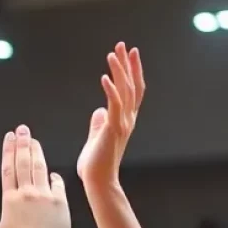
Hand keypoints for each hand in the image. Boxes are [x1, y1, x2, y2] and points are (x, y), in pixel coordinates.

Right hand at [0, 126, 69, 227]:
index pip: (8, 170)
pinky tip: (53, 173)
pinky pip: (57, 185)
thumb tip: (11, 218)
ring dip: (36, 151)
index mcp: (9, 200)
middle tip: (21, 130)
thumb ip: (7, 220)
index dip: (8, 151)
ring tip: (33, 139)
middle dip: (21, 143)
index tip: (9, 138)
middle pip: (22, 162)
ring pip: (38, 168)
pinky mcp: (59, 202)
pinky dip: (54, 178)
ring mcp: (43, 196)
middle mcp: (25, 194)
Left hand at [77, 42, 144, 187]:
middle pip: (133, 86)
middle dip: (129, 64)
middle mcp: (128, 120)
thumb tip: (99, 111)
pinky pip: (115, 105)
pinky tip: (104, 76)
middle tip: (123, 45)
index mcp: (124, 120)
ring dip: (120, 71)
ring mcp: (122, 124)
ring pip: (126, 91)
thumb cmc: (95, 165)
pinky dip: (110, 89)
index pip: (132, 91)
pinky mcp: (113, 130)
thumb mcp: (96, 139)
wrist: (98, 182)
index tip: (128, 54)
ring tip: (113, 53)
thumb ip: (99, 124)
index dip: (132, 72)